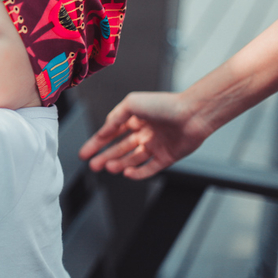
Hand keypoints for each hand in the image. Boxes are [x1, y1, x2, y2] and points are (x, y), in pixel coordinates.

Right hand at [78, 91, 210, 178]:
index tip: (85, 153)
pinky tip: (128, 173)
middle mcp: (144, 132)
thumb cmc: (164, 104)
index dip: (96, 143)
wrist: (192, 114)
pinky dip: (138, 173)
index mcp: (134, 118)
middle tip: (93, 166)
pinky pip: (150, 169)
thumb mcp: (131, 103)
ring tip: (109, 168)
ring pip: (132, 160)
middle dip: (105, 157)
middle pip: (119, 149)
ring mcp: (155, 145)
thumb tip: (103, 131)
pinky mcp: (167, 157)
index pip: (110, 133)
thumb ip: (114, 117)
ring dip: (119, 164)